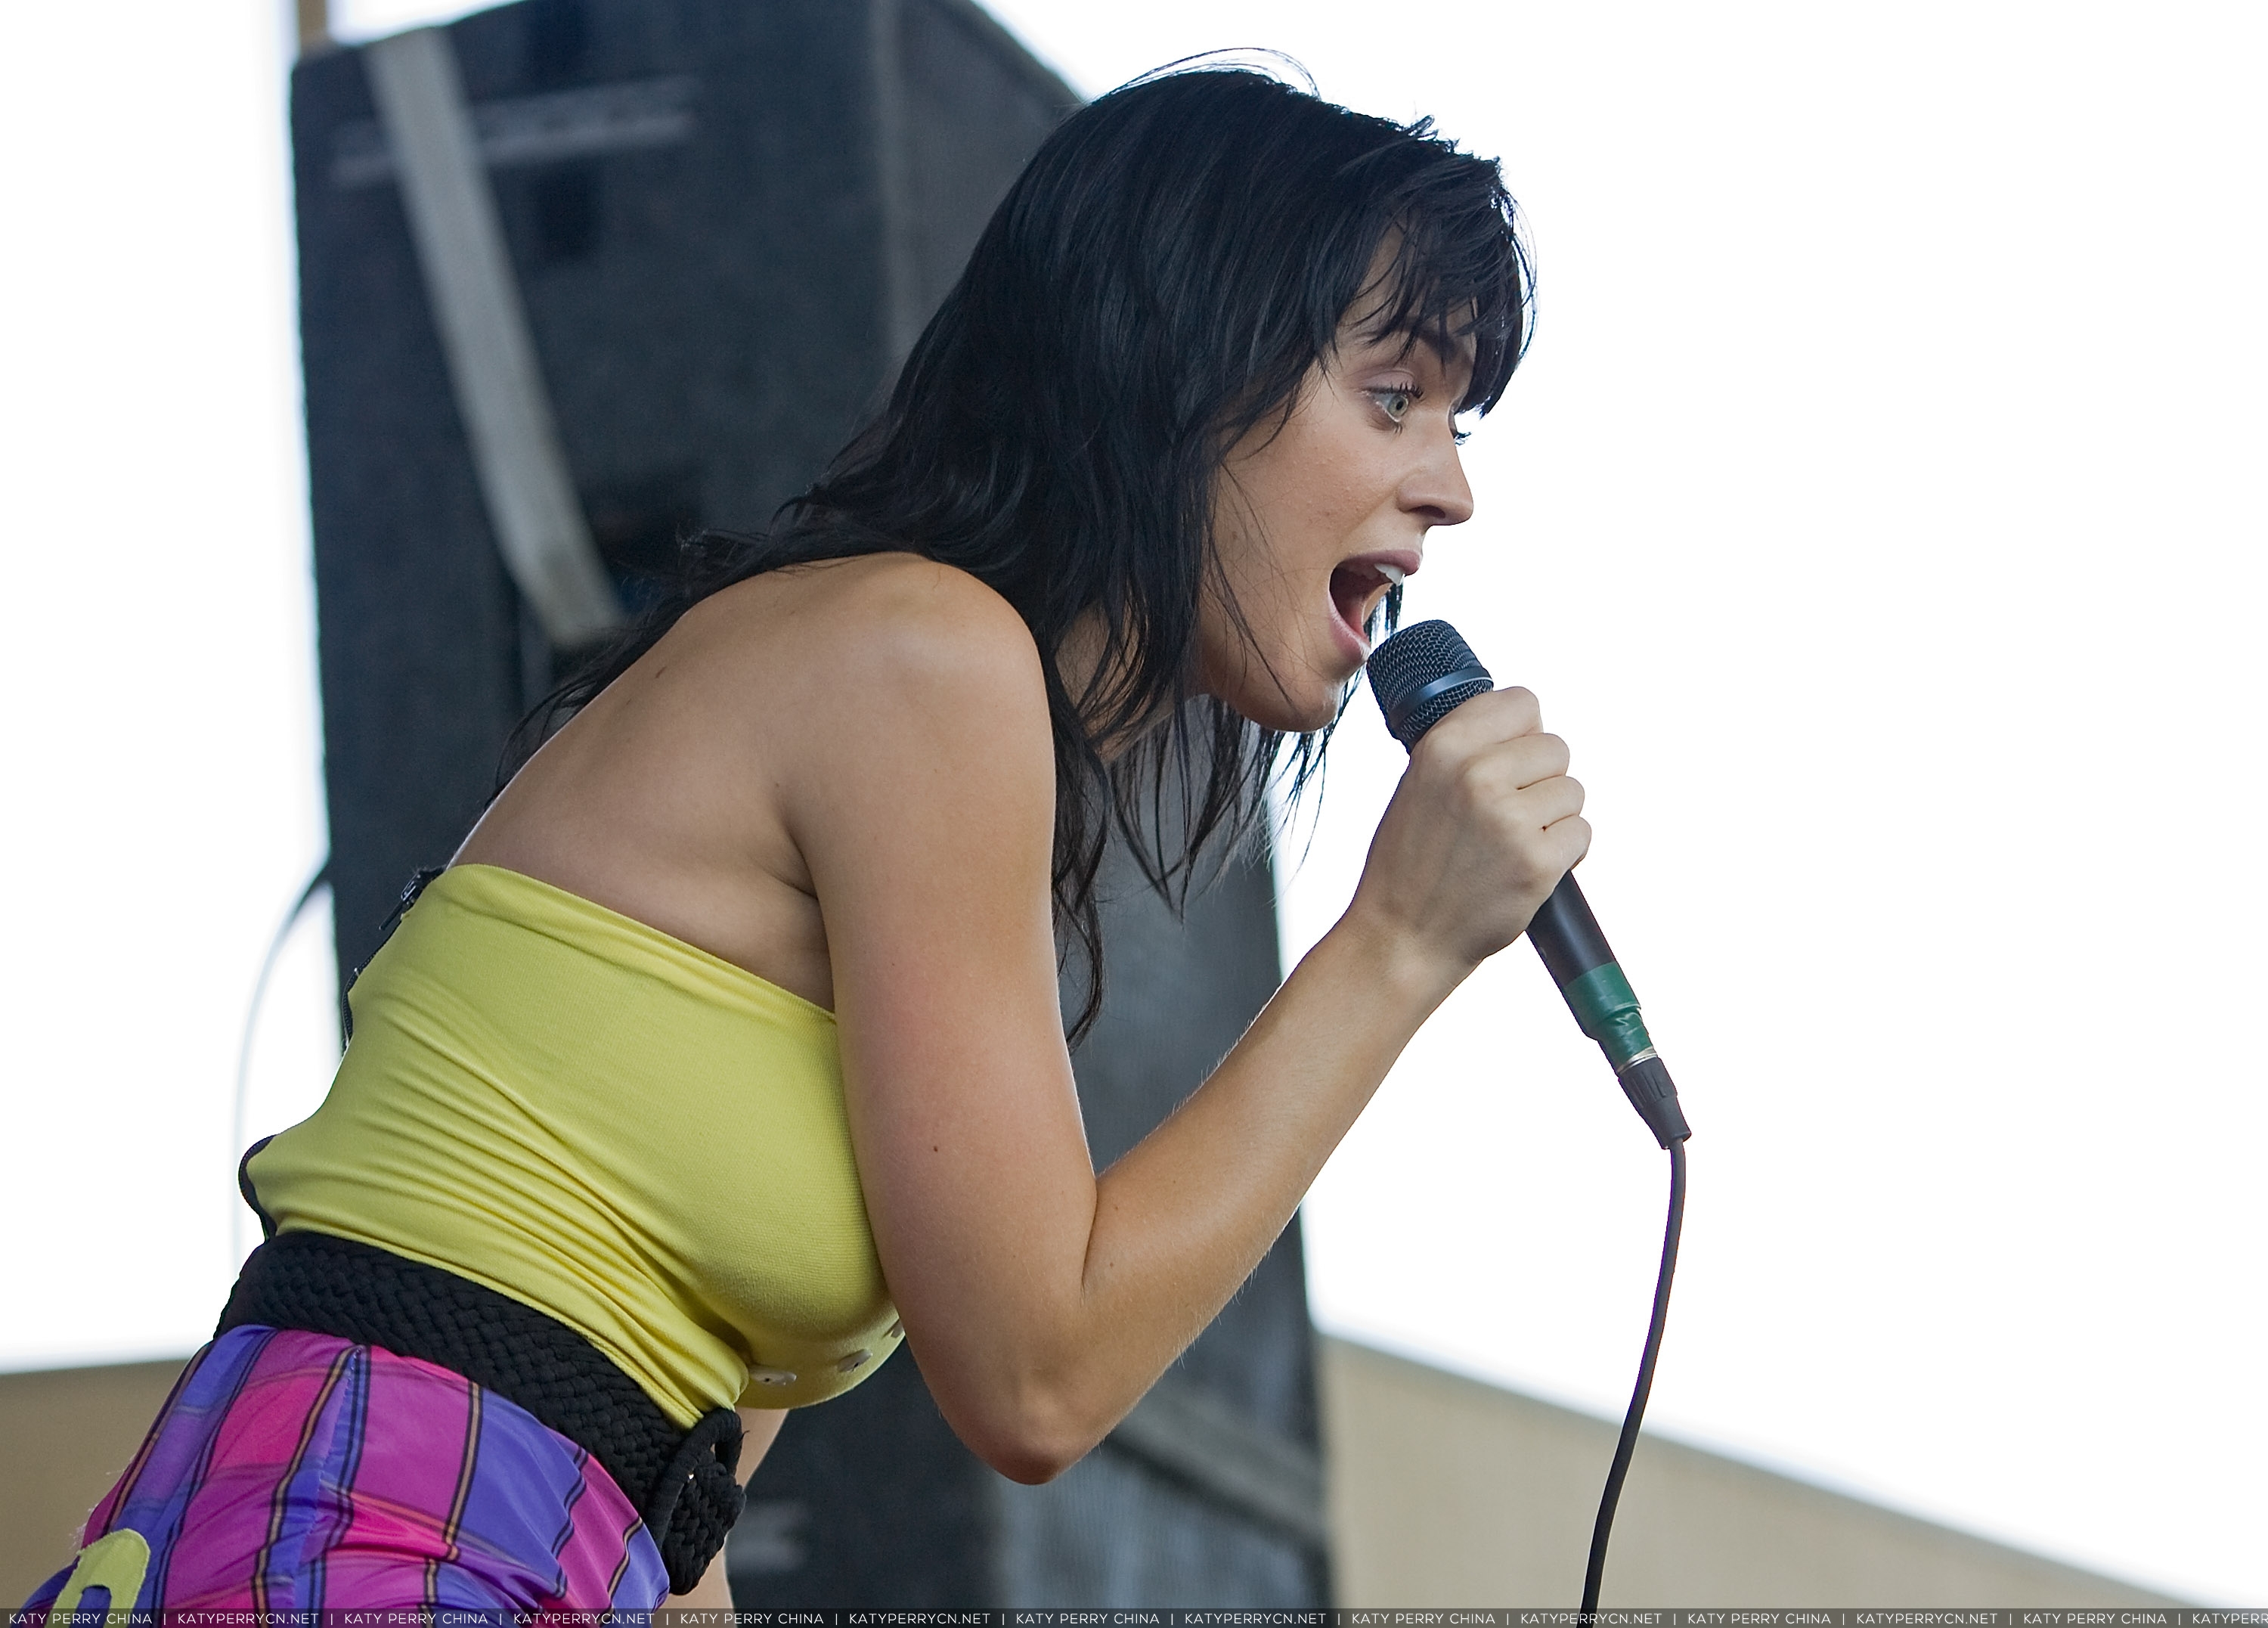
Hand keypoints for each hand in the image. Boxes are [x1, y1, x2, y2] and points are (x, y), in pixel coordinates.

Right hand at [1344, 685, 1588, 985]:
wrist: (1403, 938)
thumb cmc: (1411, 863)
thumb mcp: (1418, 784)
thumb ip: (1465, 747)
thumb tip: (1526, 725)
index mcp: (1443, 747)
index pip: (1522, 702)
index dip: (1522, 735)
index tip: (1510, 762)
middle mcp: (1476, 775)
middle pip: (1556, 747)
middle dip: (1541, 780)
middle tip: (1508, 815)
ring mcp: (1510, 819)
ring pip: (1573, 791)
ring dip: (1554, 818)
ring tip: (1513, 844)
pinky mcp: (1538, 862)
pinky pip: (1582, 833)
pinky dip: (1565, 853)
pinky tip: (1528, 867)